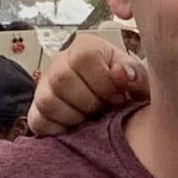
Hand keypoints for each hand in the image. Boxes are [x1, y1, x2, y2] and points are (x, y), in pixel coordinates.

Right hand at [27, 33, 148, 135]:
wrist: (117, 110)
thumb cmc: (129, 92)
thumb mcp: (141, 82)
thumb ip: (137, 76)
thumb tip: (120, 73)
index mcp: (86, 47)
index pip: (83, 57)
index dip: (102, 81)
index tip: (117, 95)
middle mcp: (61, 62)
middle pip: (61, 78)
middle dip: (88, 101)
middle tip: (104, 109)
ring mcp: (45, 87)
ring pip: (47, 100)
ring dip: (73, 116)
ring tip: (91, 120)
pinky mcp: (37, 111)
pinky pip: (38, 121)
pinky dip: (58, 130)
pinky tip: (77, 130)